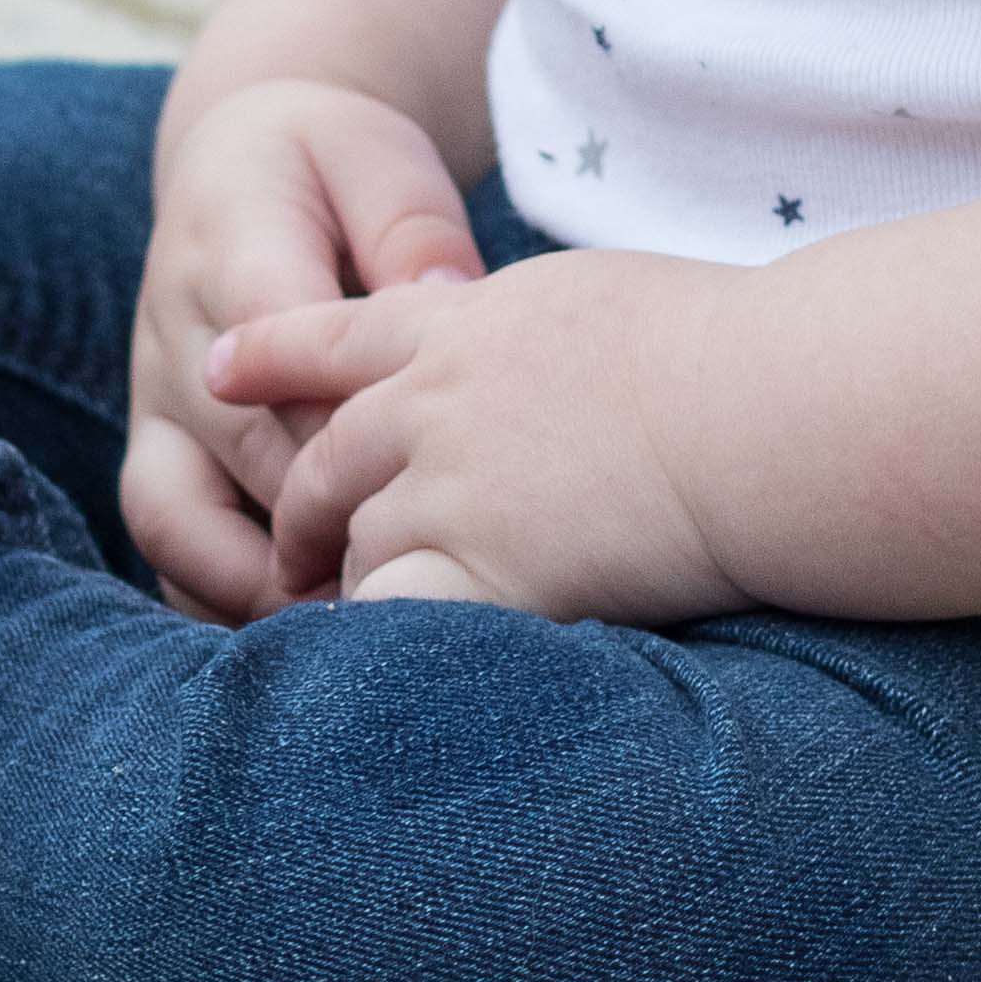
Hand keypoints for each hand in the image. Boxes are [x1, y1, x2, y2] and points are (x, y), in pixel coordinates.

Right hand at [129, 82, 482, 618]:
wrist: (236, 162)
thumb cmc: (330, 165)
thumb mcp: (377, 160)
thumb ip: (411, 227)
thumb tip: (454, 304)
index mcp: (235, 255)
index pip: (281, 354)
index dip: (350, 423)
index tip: (428, 481)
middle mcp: (179, 343)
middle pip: (244, 454)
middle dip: (328, 526)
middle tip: (424, 587)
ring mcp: (158, 406)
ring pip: (179, 521)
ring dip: (261, 586)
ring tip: (356, 639)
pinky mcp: (159, 451)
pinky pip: (168, 545)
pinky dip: (222, 598)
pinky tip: (304, 641)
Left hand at [215, 249, 748, 625]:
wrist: (762, 400)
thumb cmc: (729, 345)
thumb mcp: (602, 299)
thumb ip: (540, 336)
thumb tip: (551, 362)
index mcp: (468, 324)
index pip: (339, 336)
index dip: (272, 355)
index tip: (218, 370)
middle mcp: (438, 404)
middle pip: (330, 458)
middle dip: (304, 509)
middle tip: (289, 547)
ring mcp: (456, 489)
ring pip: (360, 545)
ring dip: (348, 588)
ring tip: (337, 633)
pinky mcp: (490, 570)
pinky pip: (403, 618)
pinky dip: (388, 648)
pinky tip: (381, 681)